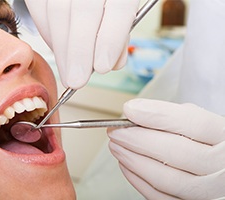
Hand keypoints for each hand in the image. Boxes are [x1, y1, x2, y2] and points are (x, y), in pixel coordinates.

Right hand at [24, 0, 139, 88]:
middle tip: (77, 80)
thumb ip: (119, 33)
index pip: (119, 7)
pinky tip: (58, 49)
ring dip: (62, 49)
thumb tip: (110, 63)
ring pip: (57, 11)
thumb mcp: (125, 7)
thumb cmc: (109, 0)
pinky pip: (40, 8)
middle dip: (79, 51)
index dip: (111, 39)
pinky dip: (47, 33)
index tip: (103, 67)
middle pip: (83, 11)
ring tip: (68, 73)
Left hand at [108, 98, 224, 198]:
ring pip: (166, 178)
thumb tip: (137, 112)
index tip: (130, 109)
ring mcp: (211, 192)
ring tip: (116, 146)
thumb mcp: (205, 126)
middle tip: (115, 130)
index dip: (157, 115)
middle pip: (175, 152)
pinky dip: (139, 181)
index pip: (193, 123)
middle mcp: (224, 168)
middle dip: (137, 139)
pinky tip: (127, 165)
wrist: (223, 172)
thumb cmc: (212, 144)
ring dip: (133, 160)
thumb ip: (178, 117)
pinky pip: (161, 197)